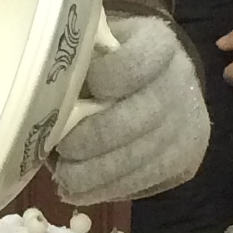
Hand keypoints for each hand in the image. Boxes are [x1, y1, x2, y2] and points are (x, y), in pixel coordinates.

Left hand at [51, 15, 209, 203]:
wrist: (152, 81)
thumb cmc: (104, 63)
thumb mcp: (91, 45)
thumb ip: (74, 62)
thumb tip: (43, 98)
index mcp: (157, 42)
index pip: (137, 62)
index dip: (107, 79)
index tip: (73, 90)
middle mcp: (181, 79)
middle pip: (143, 116)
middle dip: (97, 139)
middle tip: (63, 151)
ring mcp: (189, 120)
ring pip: (147, 154)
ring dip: (101, 173)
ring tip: (66, 179)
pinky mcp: (187, 155)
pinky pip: (151, 178)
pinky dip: (112, 188)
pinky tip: (84, 190)